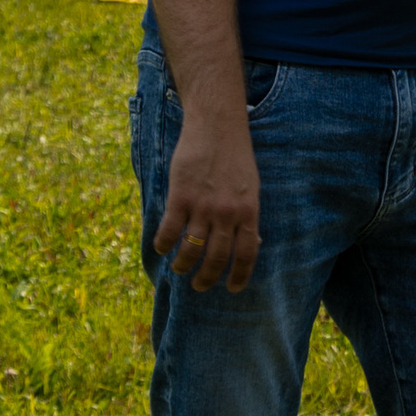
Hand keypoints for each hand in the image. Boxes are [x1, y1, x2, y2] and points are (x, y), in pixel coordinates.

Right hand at [155, 101, 260, 291]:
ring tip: (180, 268)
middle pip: (217, 258)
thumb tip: (253, 241)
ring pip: (191, 250)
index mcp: (249, 211)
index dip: (239, 275)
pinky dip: (163, 245)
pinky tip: (162, 248)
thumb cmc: (236, 156)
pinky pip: (169, 232)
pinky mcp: (180, 198)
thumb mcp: (251, 186)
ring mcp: (203, 206)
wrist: (217, 126)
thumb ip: (248, 214)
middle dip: (207, 278)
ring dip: (183, 265)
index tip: (231, 288)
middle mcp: (227, 213)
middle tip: (199, 285)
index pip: (248, 253)